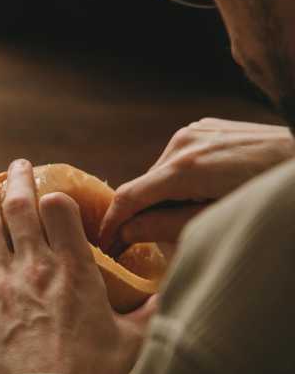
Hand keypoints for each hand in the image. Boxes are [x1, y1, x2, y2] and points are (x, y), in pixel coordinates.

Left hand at [0, 159, 155, 373]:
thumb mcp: (134, 341)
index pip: (59, 211)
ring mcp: (0, 286)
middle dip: (17, 179)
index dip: (54, 195)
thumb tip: (171, 290)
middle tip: (17, 165)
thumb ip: (150, 309)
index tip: (51, 191)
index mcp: (75, 272)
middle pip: (20, 208)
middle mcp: (35, 269)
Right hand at [100, 118, 294, 249]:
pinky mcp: (207, 127)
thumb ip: (168, 227)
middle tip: (152, 244)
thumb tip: (127, 233)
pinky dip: (180, 180)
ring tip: (192, 217)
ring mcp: (195, 129)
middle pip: (145, 185)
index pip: (128, 196)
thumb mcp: (219, 223)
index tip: (103, 246)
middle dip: (142, 213)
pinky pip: (179, 158)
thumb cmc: (270, 201)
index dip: (111, 224)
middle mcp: (182, 141)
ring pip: (161, 172)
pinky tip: (205, 194)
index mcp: (184, 168)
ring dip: (164, 197)